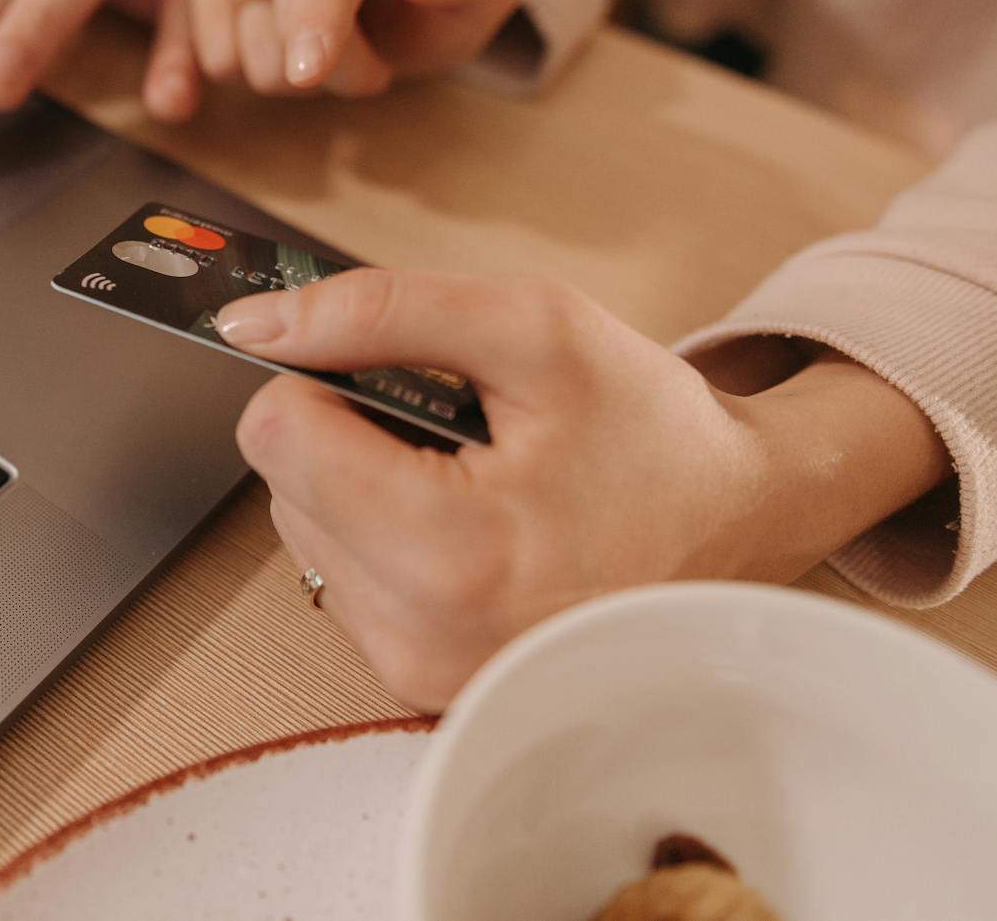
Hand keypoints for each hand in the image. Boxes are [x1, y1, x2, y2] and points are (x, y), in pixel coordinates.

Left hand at [215, 269, 948, 709]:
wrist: (742, 530)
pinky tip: (467, 524)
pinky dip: (385, 538)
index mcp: (447, 550)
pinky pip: (345, 580)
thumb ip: (381, 311)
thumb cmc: (650, 430)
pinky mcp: (420, 685)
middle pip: (282, 483)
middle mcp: (420, 634)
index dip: (324, 377)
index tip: (391, 375)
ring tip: (470, 476)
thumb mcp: (534, 329)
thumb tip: (254, 324)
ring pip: (304, 532)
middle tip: (456, 429)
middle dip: (348, 433)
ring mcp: (418, 672)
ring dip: (362, 486)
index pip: (276, 432)